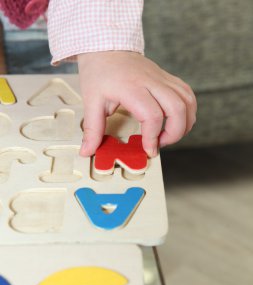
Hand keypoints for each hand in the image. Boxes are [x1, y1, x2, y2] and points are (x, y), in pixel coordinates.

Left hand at [78, 51, 196, 156]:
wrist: (106, 46)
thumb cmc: (99, 72)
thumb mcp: (91, 101)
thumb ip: (92, 129)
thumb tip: (87, 151)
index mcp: (131, 87)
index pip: (152, 115)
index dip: (153, 137)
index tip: (148, 149)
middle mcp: (151, 81)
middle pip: (178, 108)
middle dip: (174, 133)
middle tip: (160, 144)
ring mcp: (162, 79)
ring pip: (188, 101)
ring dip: (184, 123)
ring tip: (168, 135)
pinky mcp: (167, 79)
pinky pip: (187, 94)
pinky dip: (187, 111)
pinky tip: (176, 121)